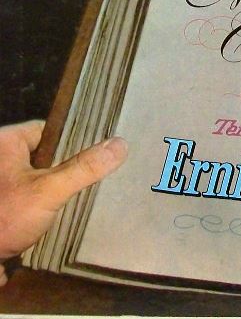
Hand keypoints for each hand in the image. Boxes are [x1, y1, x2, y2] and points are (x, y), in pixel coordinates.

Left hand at [0, 120, 126, 283]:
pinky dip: (46, 208)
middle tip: (99, 173)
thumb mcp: (47, 190)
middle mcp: (1, 160)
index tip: (98, 149)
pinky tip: (67, 216)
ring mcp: (3, 188)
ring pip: (40, 181)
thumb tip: (121, 144)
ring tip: (89, 194)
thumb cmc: (2, 217)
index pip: (48, 130)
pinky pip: (31, 202)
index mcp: (6, 143)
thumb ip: (83, 168)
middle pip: (46, 156)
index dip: (74, 138)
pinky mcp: (4, 211)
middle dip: (69, 168)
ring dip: (58, 191)